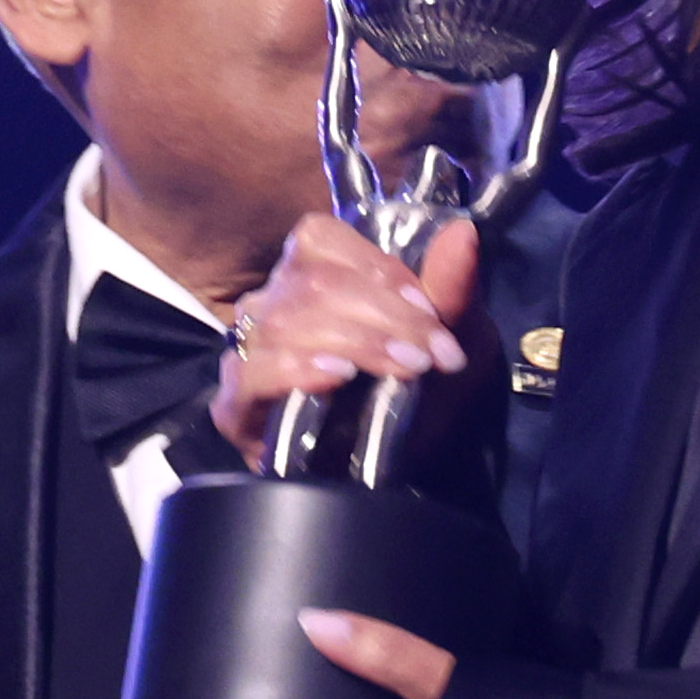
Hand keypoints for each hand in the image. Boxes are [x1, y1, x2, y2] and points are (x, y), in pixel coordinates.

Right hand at [213, 214, 493, 468]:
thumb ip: (453, 287)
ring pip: (286, 323)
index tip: (428, 311)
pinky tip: (336, 376)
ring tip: (405, 370)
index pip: (320, 239)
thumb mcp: (452, 338)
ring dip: (356, 343)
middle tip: (431, 356)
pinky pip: (250, 373)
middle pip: (312, 283)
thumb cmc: (422, 391)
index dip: (376, 270)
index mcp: (315, 273)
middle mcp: (274, 302)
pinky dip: (295, 370)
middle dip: (384, 317)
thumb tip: (464, 232)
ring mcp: (251, 351)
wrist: (403, 466)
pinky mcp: (235, 405)